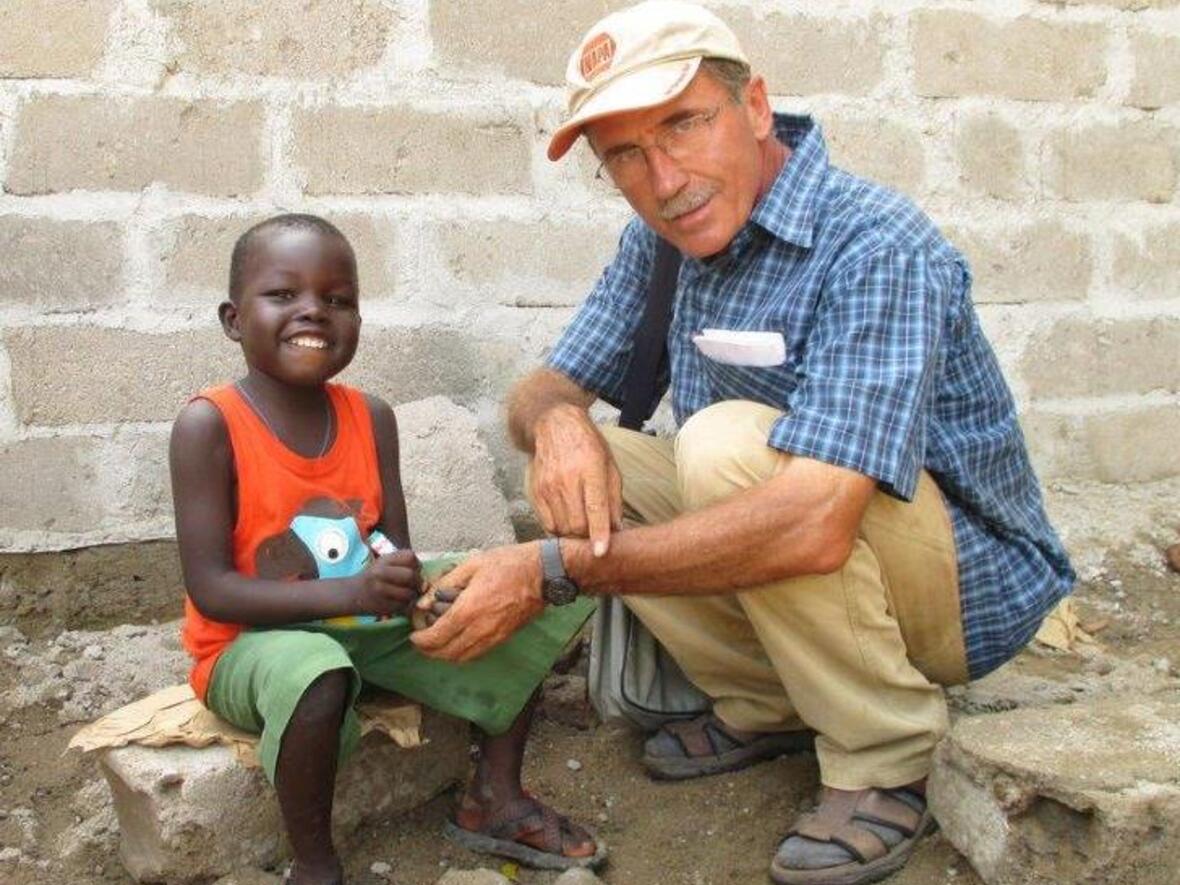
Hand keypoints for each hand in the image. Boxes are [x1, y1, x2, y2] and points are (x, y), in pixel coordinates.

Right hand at [354, 549, 420, 616]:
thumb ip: (404, 565)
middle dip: (417, 582)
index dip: (417, 565)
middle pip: (411, 575)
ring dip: (412, 596)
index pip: (410, 557)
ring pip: (409, 593)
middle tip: (414, 585)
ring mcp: (380, 590)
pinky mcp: (382, 606)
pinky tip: (398, 602)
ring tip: (406, 594)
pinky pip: (403, 606)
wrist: (351, 593)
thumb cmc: (374, 577)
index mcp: (384, 560)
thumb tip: (425, 579)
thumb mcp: (385, 564)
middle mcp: (380, 573)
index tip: (414, 570)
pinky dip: (405, 605)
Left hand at [411, 543, 545, 660]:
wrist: (542, 574)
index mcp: (468, 610)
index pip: (436, 637)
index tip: (414, 634)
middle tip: (421, 641)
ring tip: (436, 643)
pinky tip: (457, 641)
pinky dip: (462, 653)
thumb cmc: (508, 564)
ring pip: (462, 658)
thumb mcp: (472, 564)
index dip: (420, 640)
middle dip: (429, 651)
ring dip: (444, 655)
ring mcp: (493, 637)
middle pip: (446, 654)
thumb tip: (425, 601)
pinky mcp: (503, 638)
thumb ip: (446, 583)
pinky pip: (476, 654)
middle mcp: (479, 629)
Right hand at [530, 404, 621, 556]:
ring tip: (582, 527)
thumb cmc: (587, 445)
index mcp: (591, 469)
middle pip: (576, 524)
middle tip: (596, 534)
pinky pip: (547, 523)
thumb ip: (614, 498)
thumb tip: (617, 529)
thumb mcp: (609, 465)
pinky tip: (567, 521)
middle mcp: (567, 479)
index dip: (598, 532)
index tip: (600, 552)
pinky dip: (559, 529)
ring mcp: (548, 486)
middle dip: (588, 536)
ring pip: (561, 527)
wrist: (554, 425)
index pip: (595, 507)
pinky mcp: (536, 492)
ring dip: (573, 535)